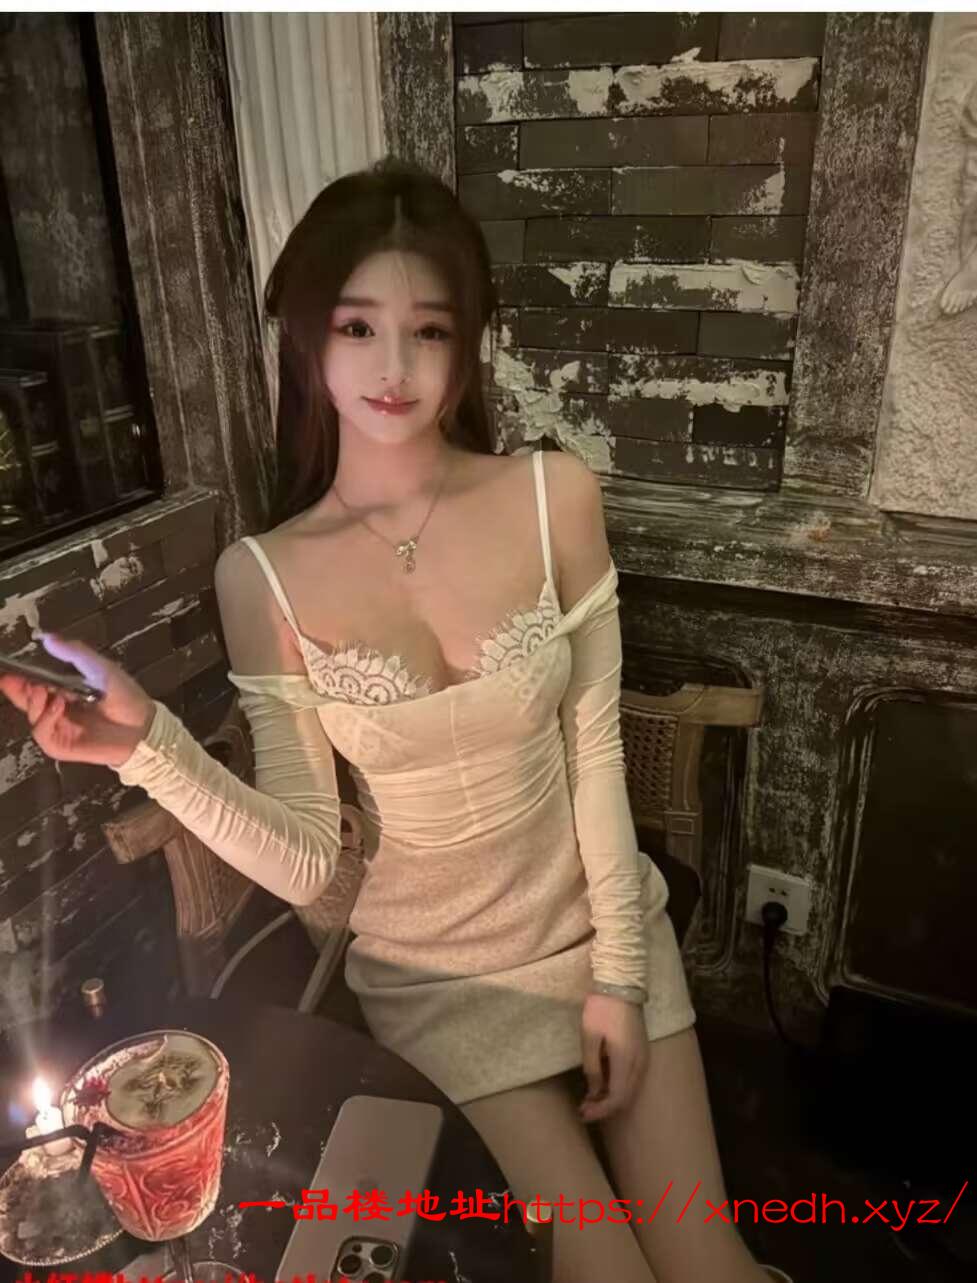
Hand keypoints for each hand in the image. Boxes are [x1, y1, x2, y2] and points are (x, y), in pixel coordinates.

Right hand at [0, 633, 154, 767]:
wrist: (143, 725)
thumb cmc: (124, 695)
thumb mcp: (101, 668)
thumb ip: (75, 653)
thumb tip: (47, 638)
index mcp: (63, 690)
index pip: (33, 684)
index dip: (18, 677)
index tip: (7, 669)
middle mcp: (57, 709)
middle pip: (26, 700)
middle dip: (17, 689)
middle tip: (14, 679)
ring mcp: (58, 728)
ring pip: (31, 716)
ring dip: (34, 702)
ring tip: (47, 691)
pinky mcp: (61, 745)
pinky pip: (42, 733)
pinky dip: (45, 718)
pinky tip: (58, 706)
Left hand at [578, 992, 648, 1122]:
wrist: (622, 986)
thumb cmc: (602, 1009)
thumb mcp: (590, 1037)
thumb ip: (592, 1067)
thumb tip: (594, 1091)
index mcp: (626, 1060)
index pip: (617, 1098)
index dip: (600, 1110)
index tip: (583, 1113)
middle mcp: (639, 1064)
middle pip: (625, 1098)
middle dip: (604, 1108)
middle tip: (583, 1110)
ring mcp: (643, 1058)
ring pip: (630, 1090)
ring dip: (612, 1099)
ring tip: (590, 1101)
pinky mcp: (642, 1052)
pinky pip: (632, 1079)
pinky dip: (619, 1088)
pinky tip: (604, 1086)